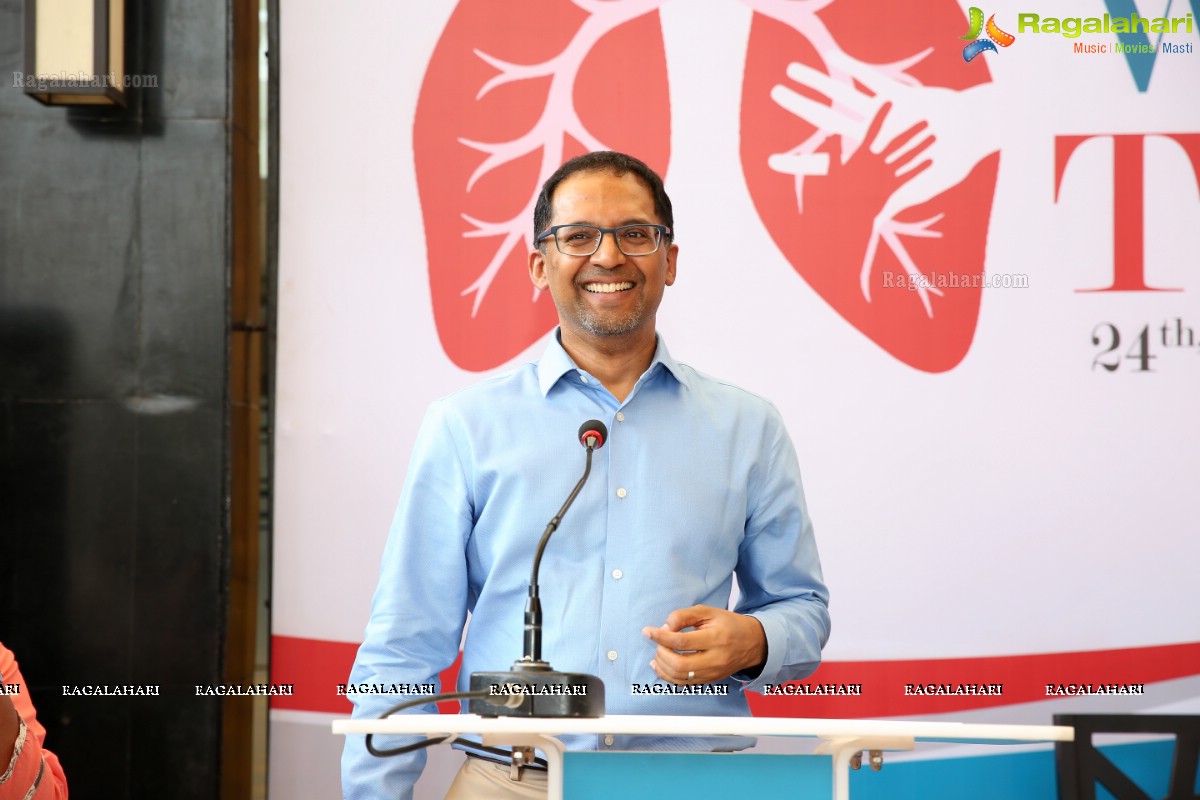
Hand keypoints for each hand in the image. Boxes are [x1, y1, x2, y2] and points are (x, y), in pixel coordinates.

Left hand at [642, 605, 766, 684]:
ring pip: (680, 677)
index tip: (648, 631)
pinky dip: (667, 675)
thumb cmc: (728, 624)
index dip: (661, 636)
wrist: (751, 644)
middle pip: (679, 664)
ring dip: (662, 665)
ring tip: (658, 652)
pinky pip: (684, 683)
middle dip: (661, 653)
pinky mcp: (709, 680)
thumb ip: (683, 616)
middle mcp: (715, 659)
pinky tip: (660, 664)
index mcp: (716, 638)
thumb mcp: (708, 612)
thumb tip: (664, 628)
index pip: (682, 642)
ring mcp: (712, 673)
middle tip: (658, 642)